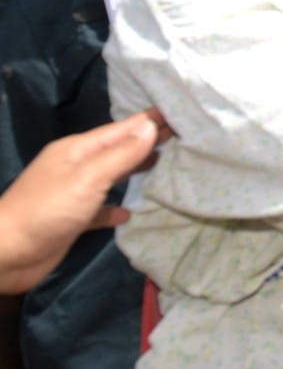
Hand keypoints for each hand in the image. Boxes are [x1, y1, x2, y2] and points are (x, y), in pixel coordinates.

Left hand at [0, 110, 168, 293]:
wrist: (6, 255)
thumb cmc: (47, 209)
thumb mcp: (88, 177)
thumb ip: (121, 153)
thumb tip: (150, 127)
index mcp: (77, 150)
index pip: (121, 129)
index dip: (149, 121)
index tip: (179, 113)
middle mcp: (75, 167)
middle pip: (117, 149)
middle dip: (145, 141)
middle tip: (180, 134)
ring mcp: (71, 194)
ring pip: (110, 175)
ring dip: (134, 169)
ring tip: (163, 163)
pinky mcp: (71, 221)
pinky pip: (99, 209)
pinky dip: (115, 207)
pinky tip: (130, 212)